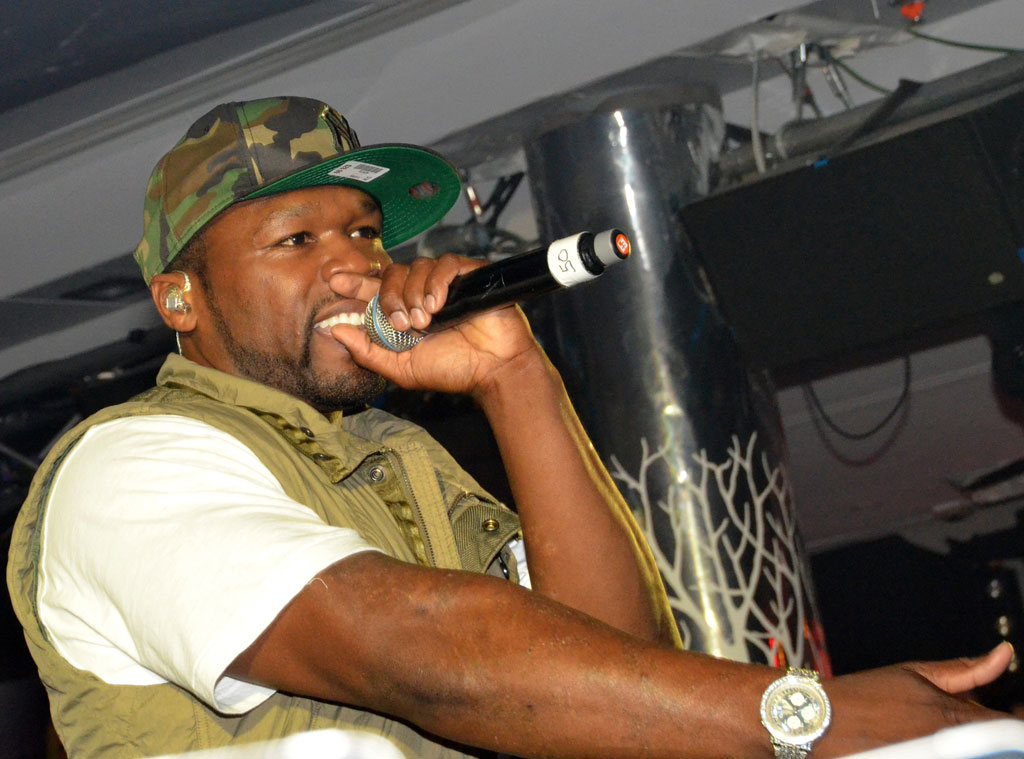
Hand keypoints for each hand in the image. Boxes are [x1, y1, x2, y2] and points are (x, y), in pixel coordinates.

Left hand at [328, 254, 543, 396]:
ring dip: (415, 294)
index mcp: (405, 312)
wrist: (494, 370)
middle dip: (390, 297)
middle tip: (403, 323)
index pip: (374, 289)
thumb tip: (334, 331)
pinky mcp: (470, 275)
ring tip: (426, 320)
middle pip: (392, 274)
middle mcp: (422, 293)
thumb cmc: (453, 370)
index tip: (333, 279)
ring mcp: (447, 283)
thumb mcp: (402, 367)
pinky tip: (438, 304)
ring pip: (417, 267)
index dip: (354, 282)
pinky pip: (446, 263)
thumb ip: (368, 351)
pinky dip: (437, 282)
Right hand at [815, 642, 1014, 756]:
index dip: (1013, 723)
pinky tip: (922, 747)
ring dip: (965, 748)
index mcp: (952, 717)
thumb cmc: (863, 695)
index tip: (1009, 718)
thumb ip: (965, 670)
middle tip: (969, 730)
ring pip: (971, 755)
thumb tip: (1003, 655)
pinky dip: (943, 755)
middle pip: (994, 748)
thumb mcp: (913, 672)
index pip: (1009, 728)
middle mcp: (946, 746)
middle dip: (992, 741)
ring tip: (938, 739)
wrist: (816, 718)